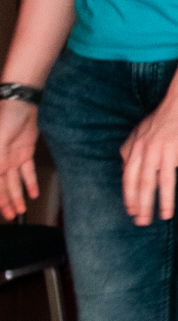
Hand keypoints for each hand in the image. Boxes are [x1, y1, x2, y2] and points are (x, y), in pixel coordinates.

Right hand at [0, 96, 39, 220]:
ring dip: (17, 197)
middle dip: (4, 203)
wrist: (20, 103)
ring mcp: (11, 157)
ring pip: (13, 182)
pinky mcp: (24, 152)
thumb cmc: (4, 118)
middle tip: (8, 217)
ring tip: (19, 211)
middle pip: (1, 186)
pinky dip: (29, 183)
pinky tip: (32, 194)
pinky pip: (27, 171)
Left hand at [120, 86, 177, 224]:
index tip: (131, 212)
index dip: (129, 197)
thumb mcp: (141, 130)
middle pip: (144, 183)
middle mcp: (150, 150)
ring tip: (165, 217)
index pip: (129, 177)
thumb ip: (130, 147)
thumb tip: (124, 164)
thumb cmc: (164, 116)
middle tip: (142, 222)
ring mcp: (168, 150)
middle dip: (143, 205)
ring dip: (164, 201)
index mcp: (138, 147)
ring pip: (164, 182)